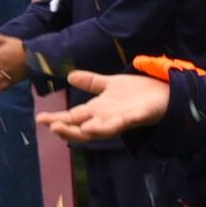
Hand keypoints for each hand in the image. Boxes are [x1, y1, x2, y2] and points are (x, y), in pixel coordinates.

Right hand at [39, 70, 171, 141]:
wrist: (165, 91)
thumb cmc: (138, 92)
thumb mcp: (110, 84)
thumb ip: (91, 82)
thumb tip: (70, 76)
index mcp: (99, 110)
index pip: (74, 117)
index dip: (57, 119)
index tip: (39, 119)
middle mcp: (107, 117)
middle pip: (83, 128)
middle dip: (67, 128)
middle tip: (51, 126)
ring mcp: (122, 119)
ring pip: (101, 130)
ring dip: (86, 130)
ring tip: (71, 129)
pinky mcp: (138, 117)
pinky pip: (123, 123)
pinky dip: (111, 124)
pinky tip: (98, 125)